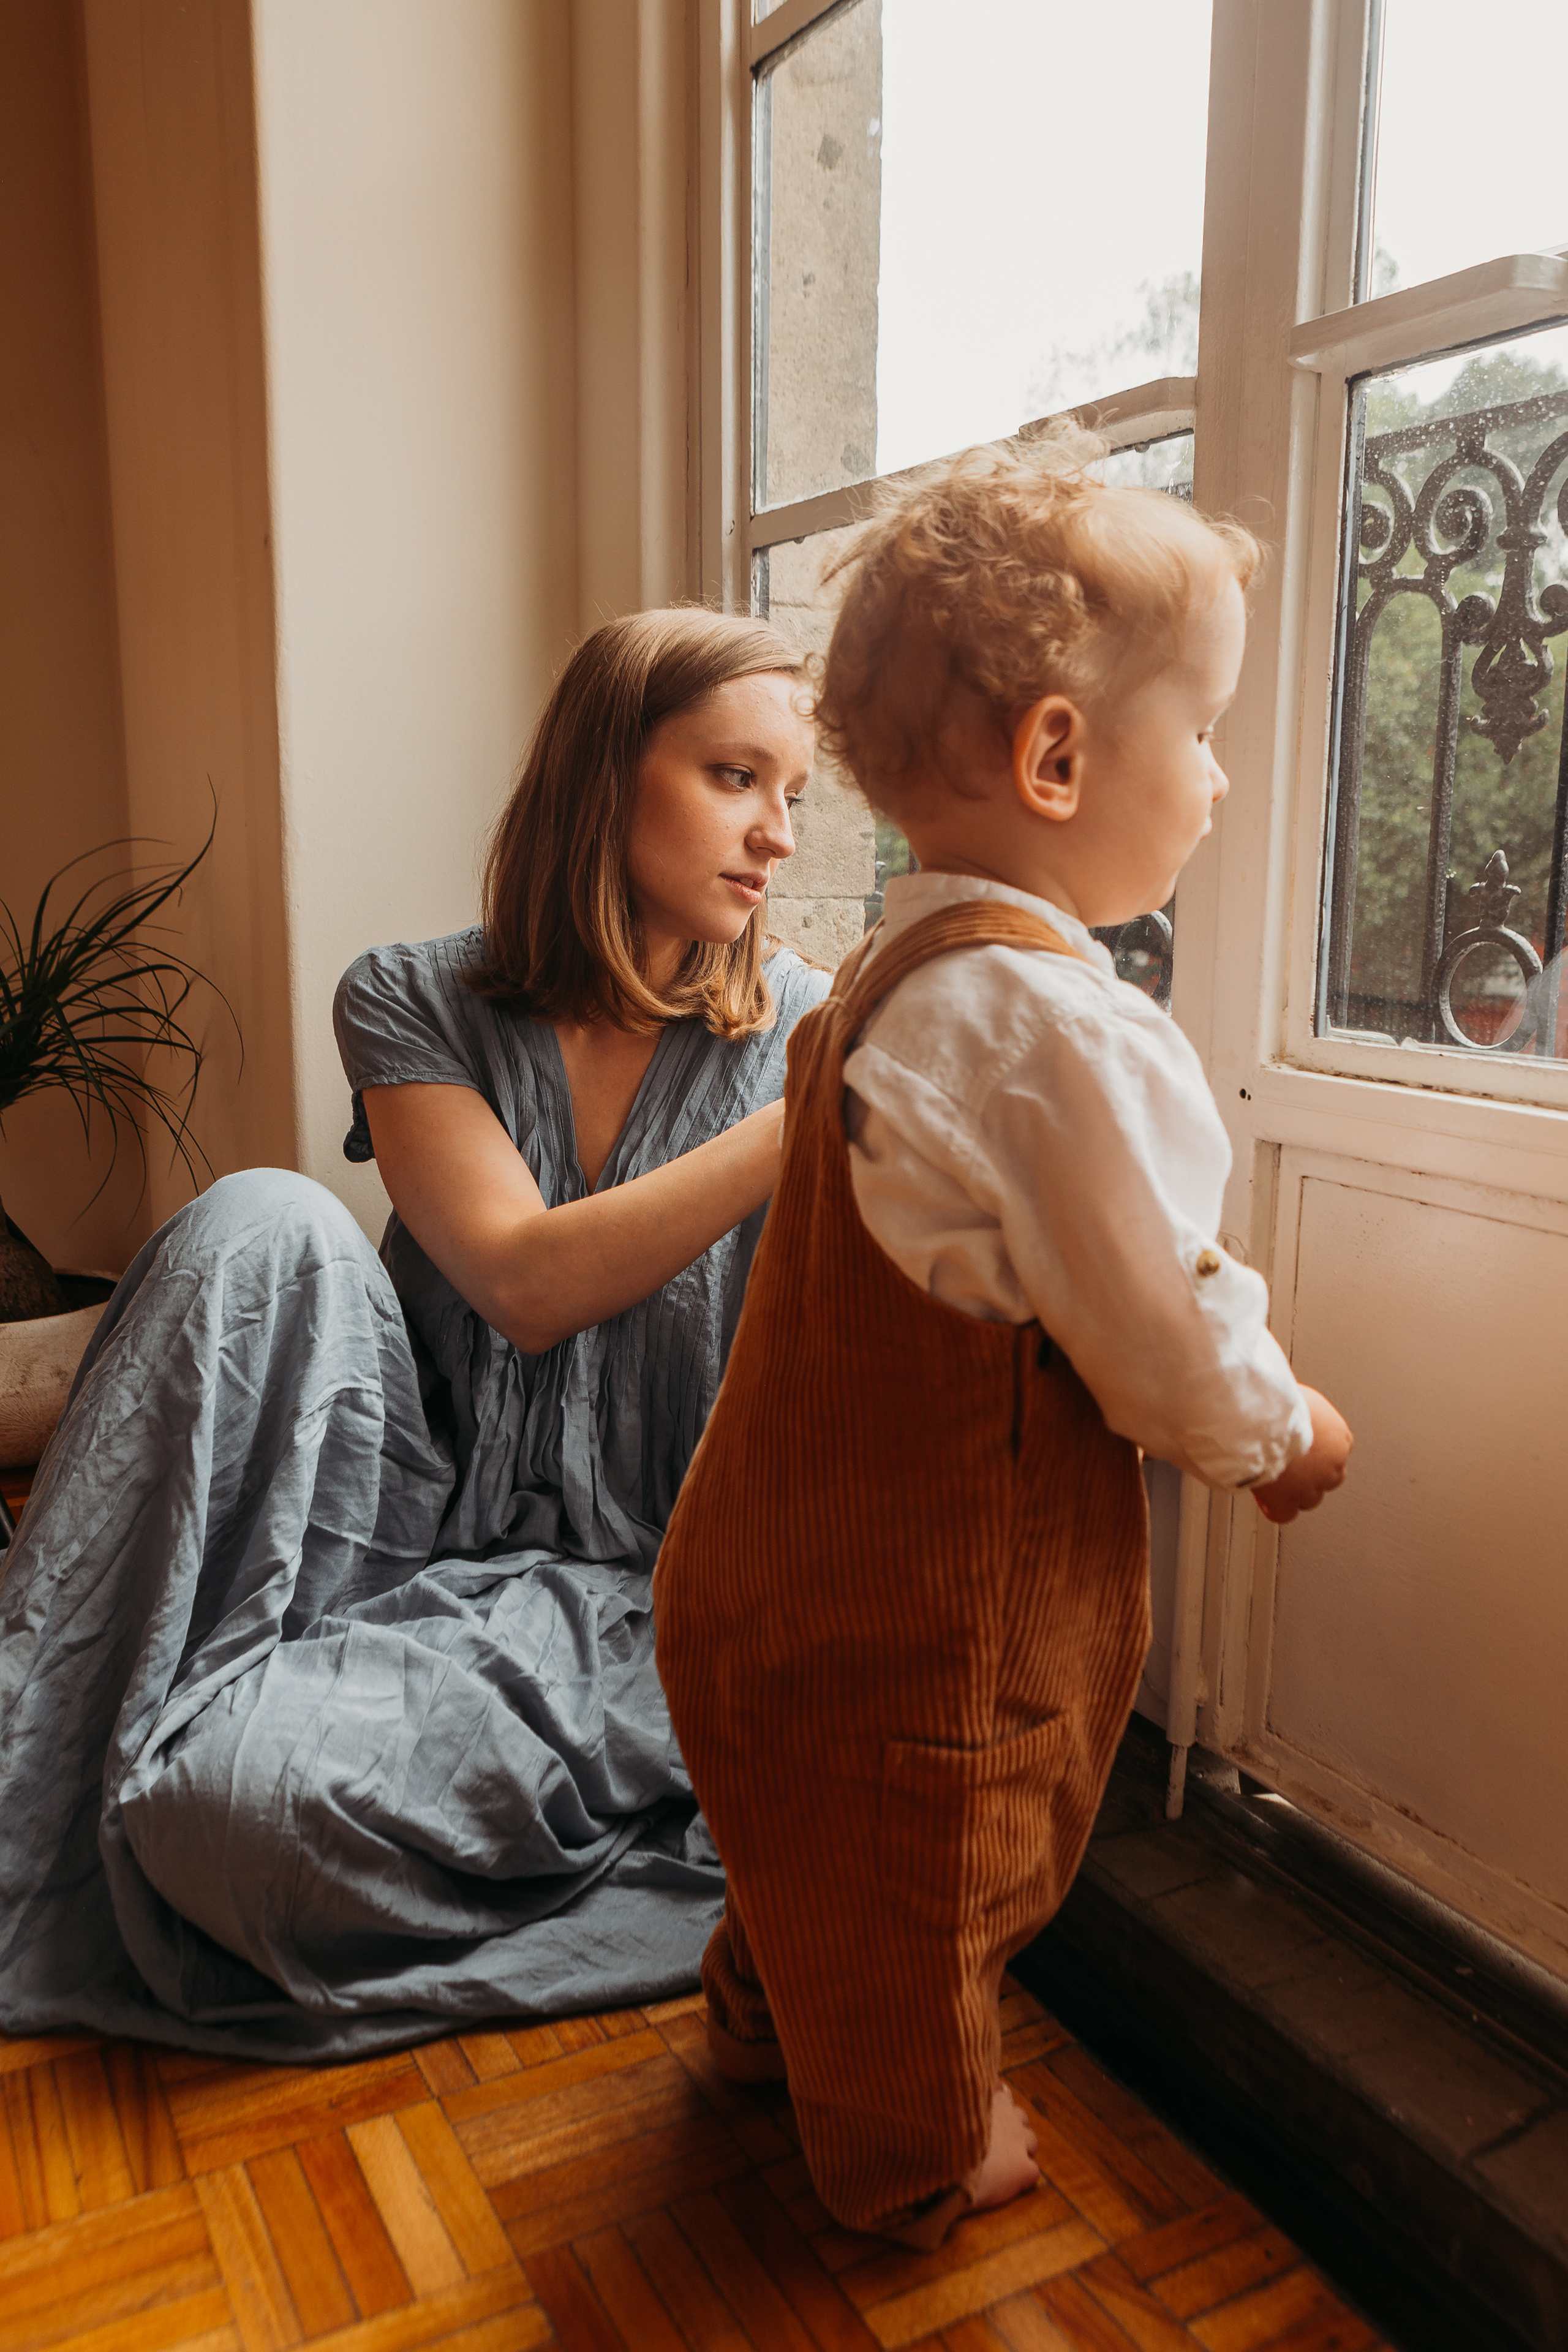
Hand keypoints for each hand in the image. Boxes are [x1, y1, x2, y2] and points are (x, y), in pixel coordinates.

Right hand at [1249, 1386, 1352, 1523]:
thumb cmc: (1279, 1401)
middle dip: (1310, 1475)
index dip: (1315, 1452)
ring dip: (1294, 1491)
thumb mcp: (1300, 1396)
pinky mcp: (1289, 1502)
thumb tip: (1291, 1396)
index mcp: (1339, 1437)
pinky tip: (1266, 1500)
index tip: (1300, 1449)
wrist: (1264, 1419)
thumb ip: (1302, 1409)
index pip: (1335, 1452)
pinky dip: (1275, 1508)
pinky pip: (1284, 1513)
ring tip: (1275, 1480)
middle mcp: (1333, 1465)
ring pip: (1309, 1498)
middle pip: (1327, 1478)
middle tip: (1289, 1466)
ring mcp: (1313, 1487)